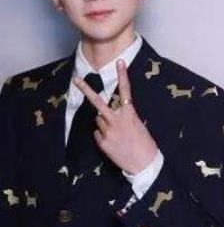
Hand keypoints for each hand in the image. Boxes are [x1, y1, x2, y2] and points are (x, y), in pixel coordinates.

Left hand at [74, 60, 157, 174]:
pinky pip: (98, 133)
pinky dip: (103, 135)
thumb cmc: (145, 144)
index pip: (125, 91)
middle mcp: (116, 120)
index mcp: (130, 114)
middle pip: (98, 102)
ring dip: (104, 122)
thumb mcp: (139, 126)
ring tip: (117, 133)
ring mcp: (107, 131)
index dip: (123, 75)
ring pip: (99, 119)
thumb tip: (110, 115)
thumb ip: (125, 117)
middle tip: (75, 79)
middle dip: (86, 89)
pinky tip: (113, 142)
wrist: (144, 164)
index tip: (119, 62)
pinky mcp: (102, 142)